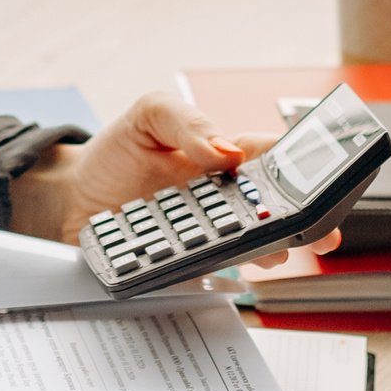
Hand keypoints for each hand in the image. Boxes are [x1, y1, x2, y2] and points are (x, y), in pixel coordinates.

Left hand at [8, 95, 340, 263]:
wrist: (71, 197)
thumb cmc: (115, 152)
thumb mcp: (148, 115)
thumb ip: (186, 121)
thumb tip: (224, 150)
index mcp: (225, 156)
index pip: (276, 159)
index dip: (304, 170)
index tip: (319, 183)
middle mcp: (223, 199)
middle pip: (276, 212)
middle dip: (301, 223)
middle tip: (311, 232)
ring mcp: (208, 234)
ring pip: (253, 248)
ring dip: (266, 252)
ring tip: (268, 252)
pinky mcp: (186, 264)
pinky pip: (212, 274)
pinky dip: (220, 275)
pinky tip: (218, 269)